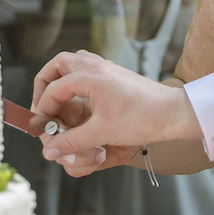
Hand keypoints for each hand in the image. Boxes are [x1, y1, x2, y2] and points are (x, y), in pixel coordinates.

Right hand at [32, 51, 202, 176]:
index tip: (39, 126)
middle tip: (42, 105)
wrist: (173, 113)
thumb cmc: (143, 119)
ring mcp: (107, 69)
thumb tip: (50, 151)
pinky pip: (88, 70)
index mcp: (91, 76)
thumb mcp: (103, 133)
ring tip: (57, 103)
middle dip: (45, 83)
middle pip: (59, 64)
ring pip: (74, 63)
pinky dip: (77, 82)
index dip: (42, 108)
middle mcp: (97, 67)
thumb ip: (72, 142)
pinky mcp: (115, 76)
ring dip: (60, 79)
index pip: (53, 88)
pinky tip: (78, 103)